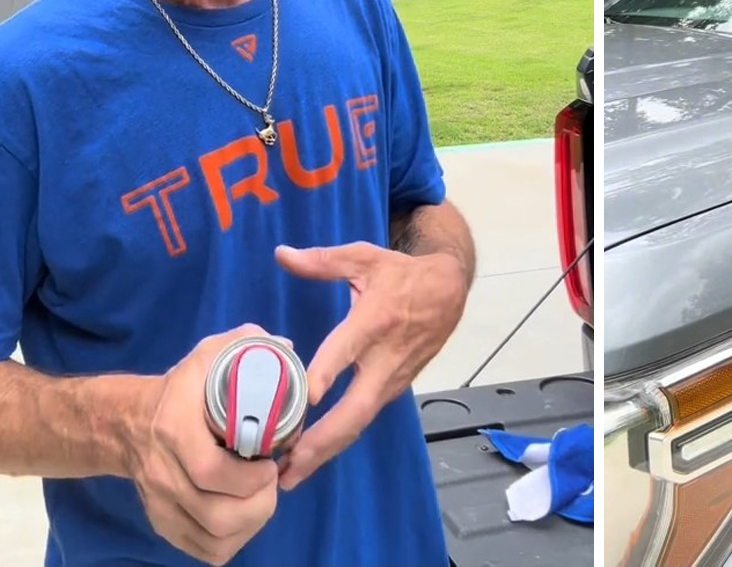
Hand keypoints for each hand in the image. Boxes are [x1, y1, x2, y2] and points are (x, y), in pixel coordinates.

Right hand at [129, 325, 283, 564]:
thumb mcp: (208, 355)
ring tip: (260, 498)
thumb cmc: (182, 390)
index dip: (250, 478)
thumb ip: (246, 345)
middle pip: (217, 515)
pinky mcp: (164, 525)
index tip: (271, 464)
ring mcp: (161, 504)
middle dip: (259, 506)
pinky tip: (243, 517)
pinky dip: (233, 542)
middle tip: (270, 482)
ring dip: (250, 525)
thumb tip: (286, 349)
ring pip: (214, 539)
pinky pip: (205, 552)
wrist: (129, 423)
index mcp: (173, 430)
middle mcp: (162, 474)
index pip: (210, 472)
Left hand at [272, 242, 467, 490]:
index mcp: (374, 321)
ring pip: (358, 423)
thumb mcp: (364, 257)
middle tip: (286, 468)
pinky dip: (336, 441)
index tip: (303, 397)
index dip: (326, 374)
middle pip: (354, 410)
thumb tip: (281, 254)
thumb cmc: (401, 274)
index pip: (346, 351)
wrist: (449, 291)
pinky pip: (361, 419)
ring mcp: (390, 380)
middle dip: (320, 442)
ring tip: (289, 477)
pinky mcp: (390, 390)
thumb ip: (322, 261)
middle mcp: (384, 359)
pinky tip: (309, 457)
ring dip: (325, 451)